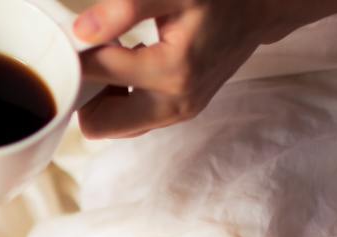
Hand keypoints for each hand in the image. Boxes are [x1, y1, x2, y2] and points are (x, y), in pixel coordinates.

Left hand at [72, 0, 336, 138]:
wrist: (259, 7)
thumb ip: (126, 7)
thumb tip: (82, 32)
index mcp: (171, 71)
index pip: (94, 74)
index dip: (77, 52)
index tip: (78, 32)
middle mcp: (175, 103)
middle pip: (97, 124)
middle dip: (85, 90)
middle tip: (94, 53)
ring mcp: (177, 112)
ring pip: (111, 126)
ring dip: (101, 96)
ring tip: (113, 55)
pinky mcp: (178, 112)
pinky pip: (130, 120)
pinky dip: (118, 98)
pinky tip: (126, 65)